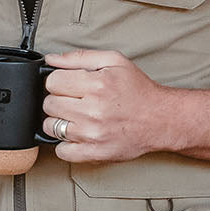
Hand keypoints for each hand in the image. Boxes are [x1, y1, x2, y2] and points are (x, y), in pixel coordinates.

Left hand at [41, 49, 169, 162]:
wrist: (161, 119)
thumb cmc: (138, 90)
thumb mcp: (114, 61)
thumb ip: (79, 57)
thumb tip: (51, 59)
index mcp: (97, 84)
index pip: (52, 81)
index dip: (58, 81)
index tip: (67, 85)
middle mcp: (94, 110)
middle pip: (49, 104)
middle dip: (58, 100)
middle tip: (74, 100)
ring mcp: (93, 134)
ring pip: (51, 127)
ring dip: (59, 121)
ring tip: (76, 117)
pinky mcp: (95, 153)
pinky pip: (62, 151)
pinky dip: (65, 144)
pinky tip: (77, 134)